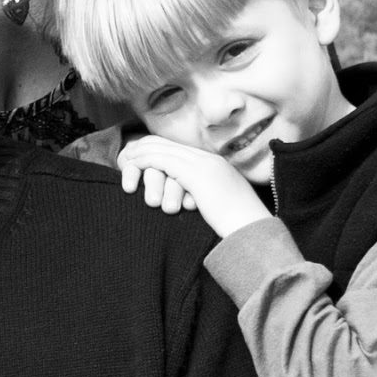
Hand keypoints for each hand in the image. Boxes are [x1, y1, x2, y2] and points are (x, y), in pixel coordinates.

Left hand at [119, 136, 270, 237]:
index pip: (179, 149)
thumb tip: (187, 202)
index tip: (140, 160)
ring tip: (124, 161)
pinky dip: (144, 163)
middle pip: (168, 143)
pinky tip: (132, 168)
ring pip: (163, 150)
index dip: (158, 151)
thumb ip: (201, 197)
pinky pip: (163, 161)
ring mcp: (204, 164)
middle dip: (145, 148)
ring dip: (140, 155)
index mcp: (215, 165)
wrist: (253, 232)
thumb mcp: (217, 207)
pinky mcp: (197, 174)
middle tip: (125, 155)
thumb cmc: (236, 228)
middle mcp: (209, 159)